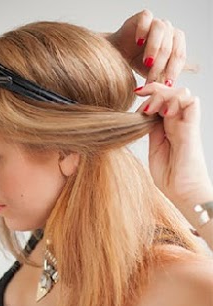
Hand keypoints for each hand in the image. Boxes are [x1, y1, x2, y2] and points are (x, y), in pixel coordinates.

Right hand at [108, 11, 185, 85]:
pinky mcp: (143, 17)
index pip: (179, 55)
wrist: (120, 55)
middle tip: (151, 80)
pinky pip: (147, 18)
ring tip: (146, 62)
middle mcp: (168, 30)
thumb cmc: (139, 64)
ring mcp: (156, 22)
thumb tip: (172, 88)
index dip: (174, 70)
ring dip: (154, 48)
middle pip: (170, 45)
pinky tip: (138, 42)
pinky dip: (143, 30)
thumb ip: (164, 78)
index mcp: (176, 43)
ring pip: (161, 30)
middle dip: (161, 65)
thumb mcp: (154, 74)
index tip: (166, 85)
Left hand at [136, 83, 211, 207]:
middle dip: (153, 89)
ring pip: (180, 92)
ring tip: (151, 109)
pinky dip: (176, 100)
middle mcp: (179, 122)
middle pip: (170, 91)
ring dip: (163, 94)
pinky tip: (164, 112)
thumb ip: (151, 130)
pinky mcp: (192, 127)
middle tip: (140, 99)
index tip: (135, 96)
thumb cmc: (171, 178)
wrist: (184, 193)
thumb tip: (144, 113)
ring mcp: (186, 123)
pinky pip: (190, 101)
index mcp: (169, 127)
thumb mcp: (154, 149)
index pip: (161, 99)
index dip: (149, 94)